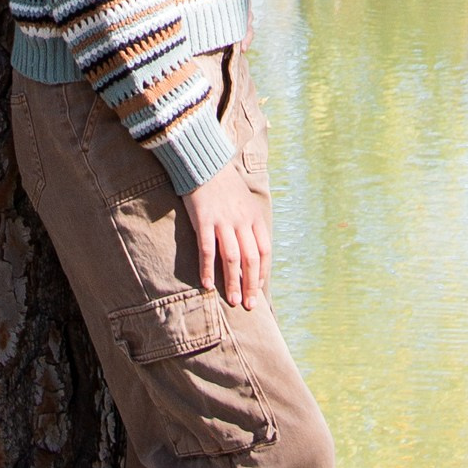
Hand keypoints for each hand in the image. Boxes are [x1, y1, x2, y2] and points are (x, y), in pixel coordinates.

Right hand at [186, 160, 270, 312]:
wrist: (204, 162)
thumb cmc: (224, 185)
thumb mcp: (245, 202)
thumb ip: (249, 224)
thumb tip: (251, 250)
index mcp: (254, 217)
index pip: (264, 251)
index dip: (263, 273)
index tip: (258, 290)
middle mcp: (242, 221)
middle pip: (251, 259)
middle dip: (251, 284)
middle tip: (248, 305)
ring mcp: (223, 221)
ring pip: (232, 258)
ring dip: (233, 282)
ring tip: (233, 300)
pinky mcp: (204, 220)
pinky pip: (207, 249)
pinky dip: (208, 269)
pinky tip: (207, 284)